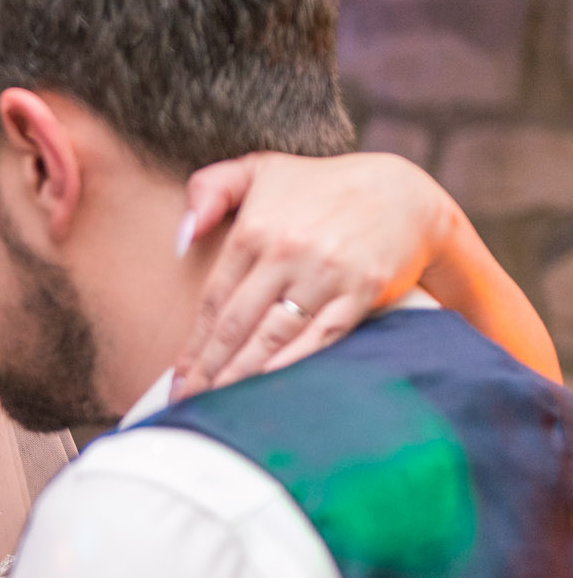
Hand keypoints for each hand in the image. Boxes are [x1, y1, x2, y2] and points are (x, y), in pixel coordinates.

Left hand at [172, 150, 448, 395]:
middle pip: (238, 324)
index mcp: (256, 228)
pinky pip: (321, 337)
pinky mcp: (362, 290)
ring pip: (273, 336)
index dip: (194, 344)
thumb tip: (182, 237)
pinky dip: (293, 364)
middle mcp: (287, 251)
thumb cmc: (320, 186)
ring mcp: (326, 272)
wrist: (401, 192)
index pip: (215, 300)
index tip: (177, 378)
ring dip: (242, 375)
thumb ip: (209, 189)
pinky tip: (268, 388)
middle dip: (209, 369)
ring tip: (218, 407)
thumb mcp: (260, 170)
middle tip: (188, 405)